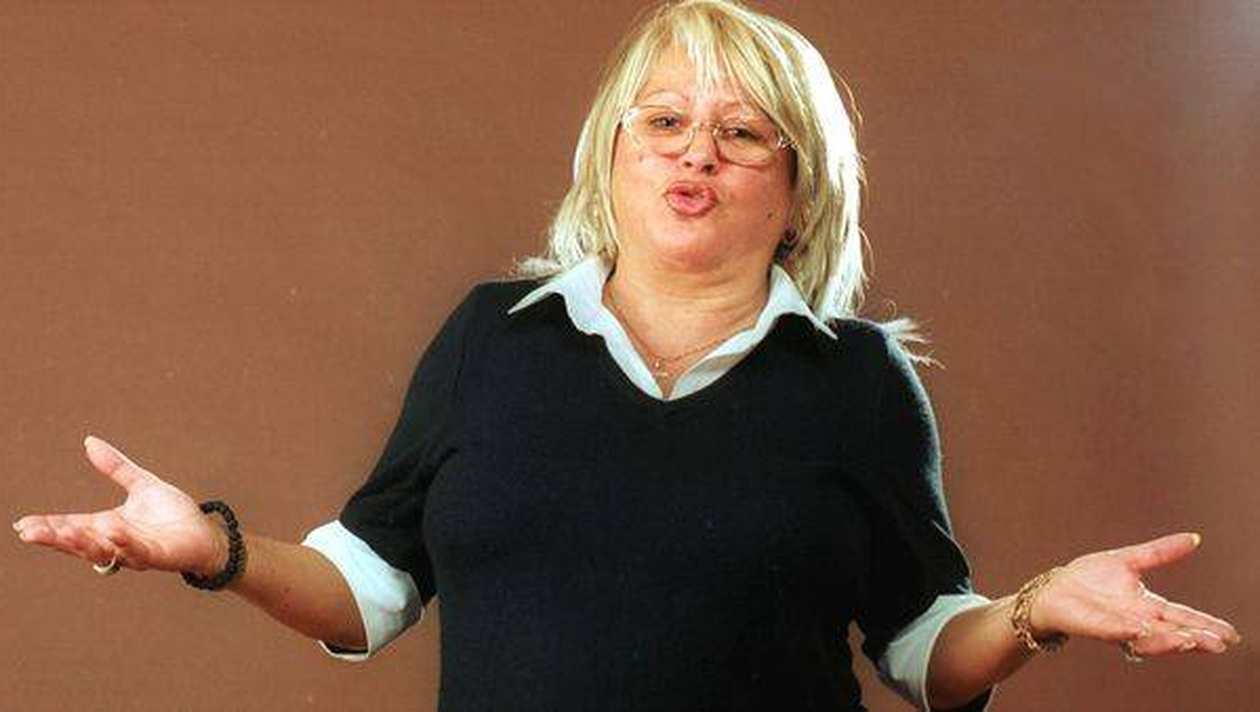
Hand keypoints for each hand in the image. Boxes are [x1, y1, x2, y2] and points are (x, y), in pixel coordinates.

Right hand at [12, 436, 226, 575]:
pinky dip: (124, 543)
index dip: (48, 527)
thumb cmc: (173, 514)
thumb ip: (116, 467)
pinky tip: (110, 531)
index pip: (71, 526)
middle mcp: (116, 543)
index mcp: (108, 526)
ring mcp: (136, 552)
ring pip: (104, 551)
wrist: (206, 534)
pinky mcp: (159, 556)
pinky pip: (138, 552)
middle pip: (80, 543)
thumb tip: (89, 442)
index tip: (23, 525)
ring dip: (84, 542)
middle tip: (30, 533)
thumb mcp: (142, 484)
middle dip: (56, 538)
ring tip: (64, 531)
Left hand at [1028, 532, 1240, 656]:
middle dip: (1193, 638)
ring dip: (1166, 640)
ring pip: (1145, 639)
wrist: (1053, 589)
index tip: (1231, 635)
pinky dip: (1123, 631)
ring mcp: (1115, 625)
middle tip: (1216, 644)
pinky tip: (1137, 628)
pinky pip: (1110, 630)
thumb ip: (1160, 552)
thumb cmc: (1090, 579)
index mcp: (1147, 606)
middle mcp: (1136, 620)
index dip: (1206, 625)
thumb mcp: (1128, 560)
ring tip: (1186, 640)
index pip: (1182, 617)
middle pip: (1171, 632)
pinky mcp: (1091, 625)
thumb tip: (1194, 538)